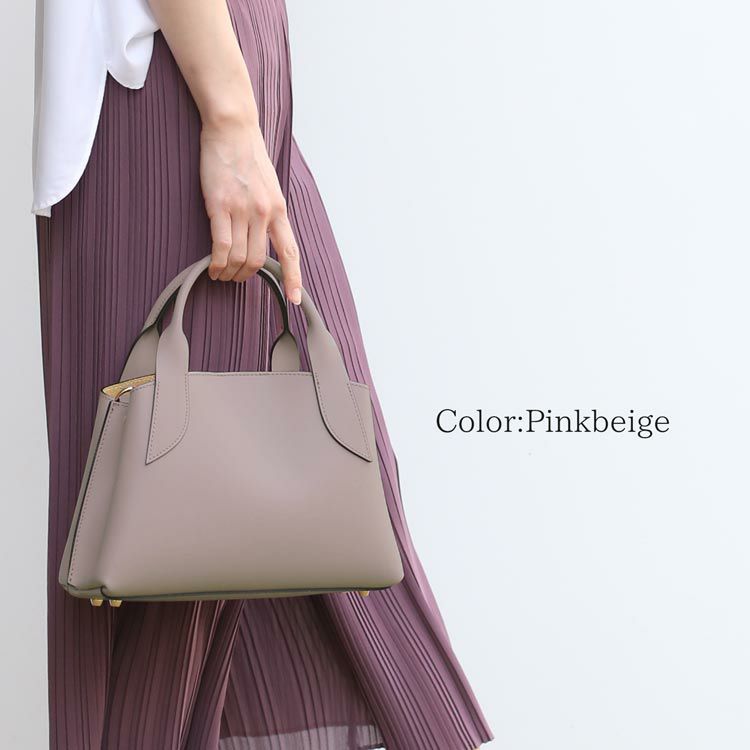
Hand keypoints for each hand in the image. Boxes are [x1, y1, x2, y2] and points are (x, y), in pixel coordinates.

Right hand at [199, 118, 301, 303]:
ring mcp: (243, 210)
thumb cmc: (248, 157)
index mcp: (279, 210)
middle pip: (258, 261)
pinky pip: (221, 246)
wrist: (233, 129)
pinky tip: (212, 268)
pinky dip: (217, 262)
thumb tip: (266, 238)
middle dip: (245, 276)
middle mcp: (265, 213)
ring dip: (229, 272)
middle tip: (234, 278)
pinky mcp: (220, 206)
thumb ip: (269, 213)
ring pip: (240, 257)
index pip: (290, 252)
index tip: (294, 299)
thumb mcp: (270, 187)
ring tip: (221, 274)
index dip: (294, 278)